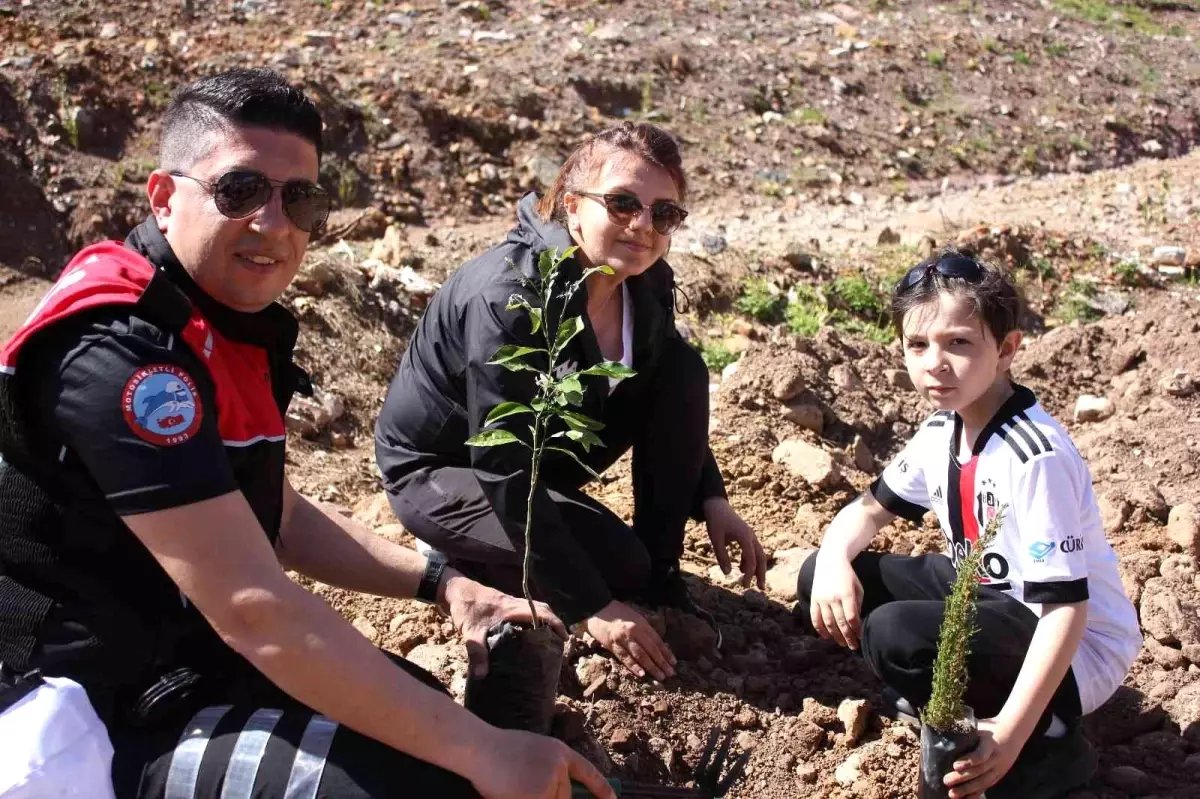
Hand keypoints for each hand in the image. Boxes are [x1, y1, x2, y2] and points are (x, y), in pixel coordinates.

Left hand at [442, 571, 565, 677]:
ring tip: (547, 638)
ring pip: (535, 608)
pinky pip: (526, 609)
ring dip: (545, 620)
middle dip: (554, 622)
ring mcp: (510, 602)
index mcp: (512, 608)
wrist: (454, 590)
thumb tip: (482, 675)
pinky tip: (528, 633)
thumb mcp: (470, 632)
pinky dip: (533, 618)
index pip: (541, 612)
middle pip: (543, 608)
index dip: (556, 622)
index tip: (564, 637)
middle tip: (559, 641)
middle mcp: (514, 603)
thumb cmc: (465, 608)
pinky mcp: (504, 604)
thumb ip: (477, 653)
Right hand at [471, 727, 614, 798]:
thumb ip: (549, 769)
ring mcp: (551, 780)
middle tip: (523, 787)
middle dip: (546, 798)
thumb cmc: (499, 751)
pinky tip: (510, 791)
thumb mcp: (532, 753)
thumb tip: (560, 793)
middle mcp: (560, 765)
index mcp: (560, 752)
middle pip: (564, 797)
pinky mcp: (540, 794)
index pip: (588, 773)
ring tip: (513, 786)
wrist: (481, 747)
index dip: (602, 789)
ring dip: (533, 798)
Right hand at [585, 600, 675, 680]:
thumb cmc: (617, 612)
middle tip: (670, 674)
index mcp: (641, 624)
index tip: (674, 662)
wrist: (596, 608)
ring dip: (651, 667)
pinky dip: (634, 666)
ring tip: (660, 676)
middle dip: (661, 663)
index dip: (666, 652)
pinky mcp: (612, 645)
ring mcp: (623, 639)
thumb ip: (646, 630)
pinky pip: (625, 657)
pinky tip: (642, 674)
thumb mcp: (635, 617)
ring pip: (640, 655)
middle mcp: (634, 631)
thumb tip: (659, 645)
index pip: (657, 641)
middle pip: (651, 650)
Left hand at [703, 498, 765, 589]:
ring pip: (759, 554)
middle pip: (761, 557)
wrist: (716, 505)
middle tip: (761, 588)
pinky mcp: (746, 535)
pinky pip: (752, 550)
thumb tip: (727, 573)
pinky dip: (750, 560)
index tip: (744, 585)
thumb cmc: (715, 521)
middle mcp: (751, 536)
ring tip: (755, 582)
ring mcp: (750, 535)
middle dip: (762, 573)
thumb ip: (721, 556)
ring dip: (758, 568)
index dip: (750, 574)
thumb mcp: (715, 539)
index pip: (751, 559)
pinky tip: (742, 568)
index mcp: (745, 537)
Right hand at [809, 549, 863, 649]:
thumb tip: (856, 623)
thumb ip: (857, 605)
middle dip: (848, 637)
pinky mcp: (814, 599)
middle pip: (841, 623)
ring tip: (841, 643)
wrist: (831, 560)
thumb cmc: (848, 576)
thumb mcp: (858, 588)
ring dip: (835, 636)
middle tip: (852, 647)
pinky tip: (826, 637)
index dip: (856, 630)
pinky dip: (820, 629)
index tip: (860, 637)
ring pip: (828, 623)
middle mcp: (834, 598)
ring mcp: (822, 599)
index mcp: (847, 595)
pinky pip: (815, 617)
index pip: (852, 618)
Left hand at [943, 718, 1023, 798]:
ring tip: (952, 794)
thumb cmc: (990, 727)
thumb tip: (941, 725)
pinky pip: (987, 786)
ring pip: (983, 781)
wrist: (1014, 732)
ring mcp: (999, 768)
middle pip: (979, 771)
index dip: (969, 761)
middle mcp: (996, 757)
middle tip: (946, 781)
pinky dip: (976, 794)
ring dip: (967, 790)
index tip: (955, 765)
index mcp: (990, 743)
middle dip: (962, 778)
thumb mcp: (979, 724)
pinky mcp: (999, 775)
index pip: (981, 755)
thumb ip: (963, 727)